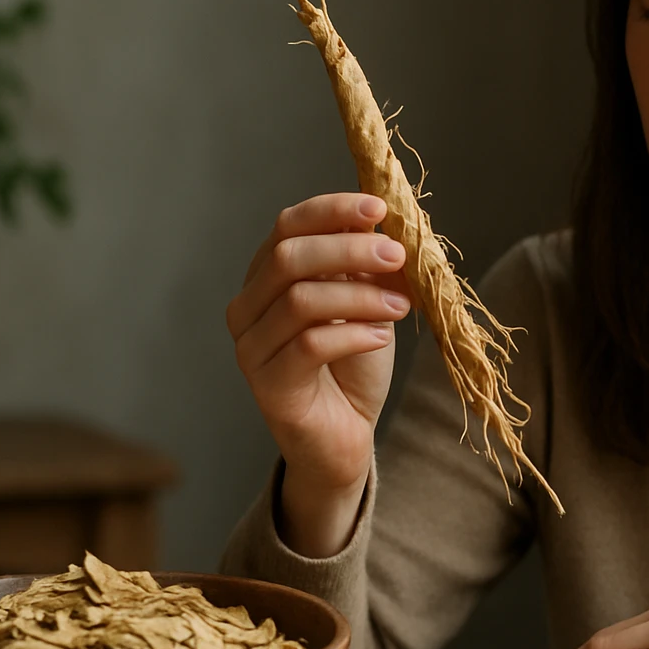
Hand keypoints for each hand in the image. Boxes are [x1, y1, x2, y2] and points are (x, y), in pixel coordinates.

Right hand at [225, 193, 411, 552]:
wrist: (344, 438)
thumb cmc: (353, 365)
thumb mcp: (364, 302)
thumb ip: (363, 264)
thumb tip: (378, 216)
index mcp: (266, 277)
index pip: (288, 225)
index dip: (333, 211)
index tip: (380, 209)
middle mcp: (247, 308)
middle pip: (290, 258)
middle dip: (349, 250)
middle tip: (398, 255)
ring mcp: (251, 348)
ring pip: (301, 301)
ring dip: (360, 297)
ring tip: (402, 306)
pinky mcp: (268, 386)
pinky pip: (309, 346)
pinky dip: (354, 334)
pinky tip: (383, 337)